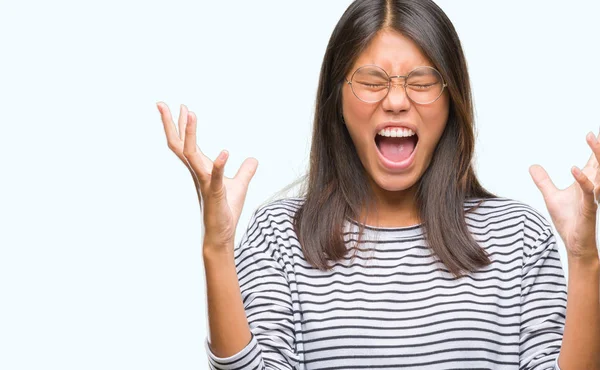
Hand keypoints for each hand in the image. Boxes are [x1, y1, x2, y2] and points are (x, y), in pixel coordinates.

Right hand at [157, 102, 258, 251]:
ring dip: (190, 134)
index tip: (179, 107)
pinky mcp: (216, 194)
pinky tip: (225, 152)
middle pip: (179, 145)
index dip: (180, 126)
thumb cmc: (225, 211)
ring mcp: (205, 183)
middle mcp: (198, 173)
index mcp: (200, 169)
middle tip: (162, 103)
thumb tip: (254, 159)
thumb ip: (245, 172)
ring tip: (190, 114)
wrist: (221, 235)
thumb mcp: (239, 186)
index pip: (185, 144)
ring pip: (192, 155)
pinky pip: (215, 177)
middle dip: (170, 124)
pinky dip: (219, 165)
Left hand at [529, 130, 599, 261]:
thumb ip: (543, 181)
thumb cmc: (568, 220)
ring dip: (596, 155)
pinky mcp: (589, 208)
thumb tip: (532, 166)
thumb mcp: (550, 196)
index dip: (594, 147)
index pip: (593, 161)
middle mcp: (594, 187)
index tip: (593, 131)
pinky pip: (589, 192)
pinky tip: (573, 168)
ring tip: (591, 138)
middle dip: (598, 147)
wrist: (574, 242)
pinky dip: (582, 180)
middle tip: (592, 132)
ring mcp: (593, 197)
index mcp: (587, 182)